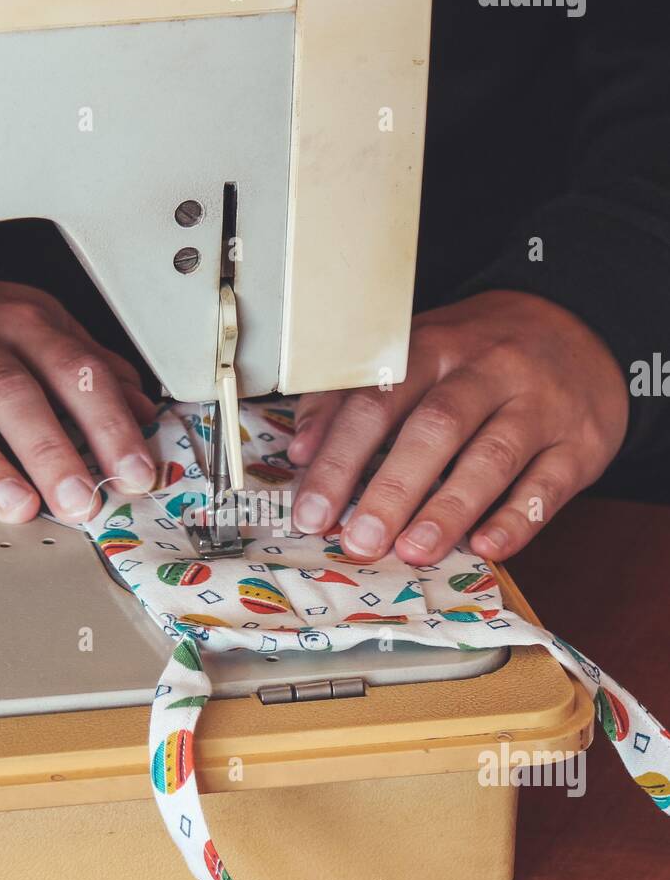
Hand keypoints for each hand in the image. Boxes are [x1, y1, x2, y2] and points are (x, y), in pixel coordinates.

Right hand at [0, 276, 157, 522]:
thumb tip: (145, 413)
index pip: (73, 371)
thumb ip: (88, 369)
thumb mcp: (37, 331)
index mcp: (20, 321)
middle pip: (11, 390)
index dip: (108, 423)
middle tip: (80, 500)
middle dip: (51, 450)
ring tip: (18, 505)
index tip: (133, 471)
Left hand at [288, 291, 629, 562]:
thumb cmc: (478, 356)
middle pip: (434, 428)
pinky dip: (518, 519)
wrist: (579, 327)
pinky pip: (549, 484)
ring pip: (492, 457)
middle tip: (358, 540)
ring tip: (413, 551)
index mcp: (434, 348)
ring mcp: (538, 406)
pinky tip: (488, 546)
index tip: (312, 511)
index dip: (339, 459)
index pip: (377, 402)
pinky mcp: (580, 443)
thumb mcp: (416, 354)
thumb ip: (351, 397)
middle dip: (391, 489)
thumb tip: (300, 451)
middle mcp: (487, 372)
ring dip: (449, 509)